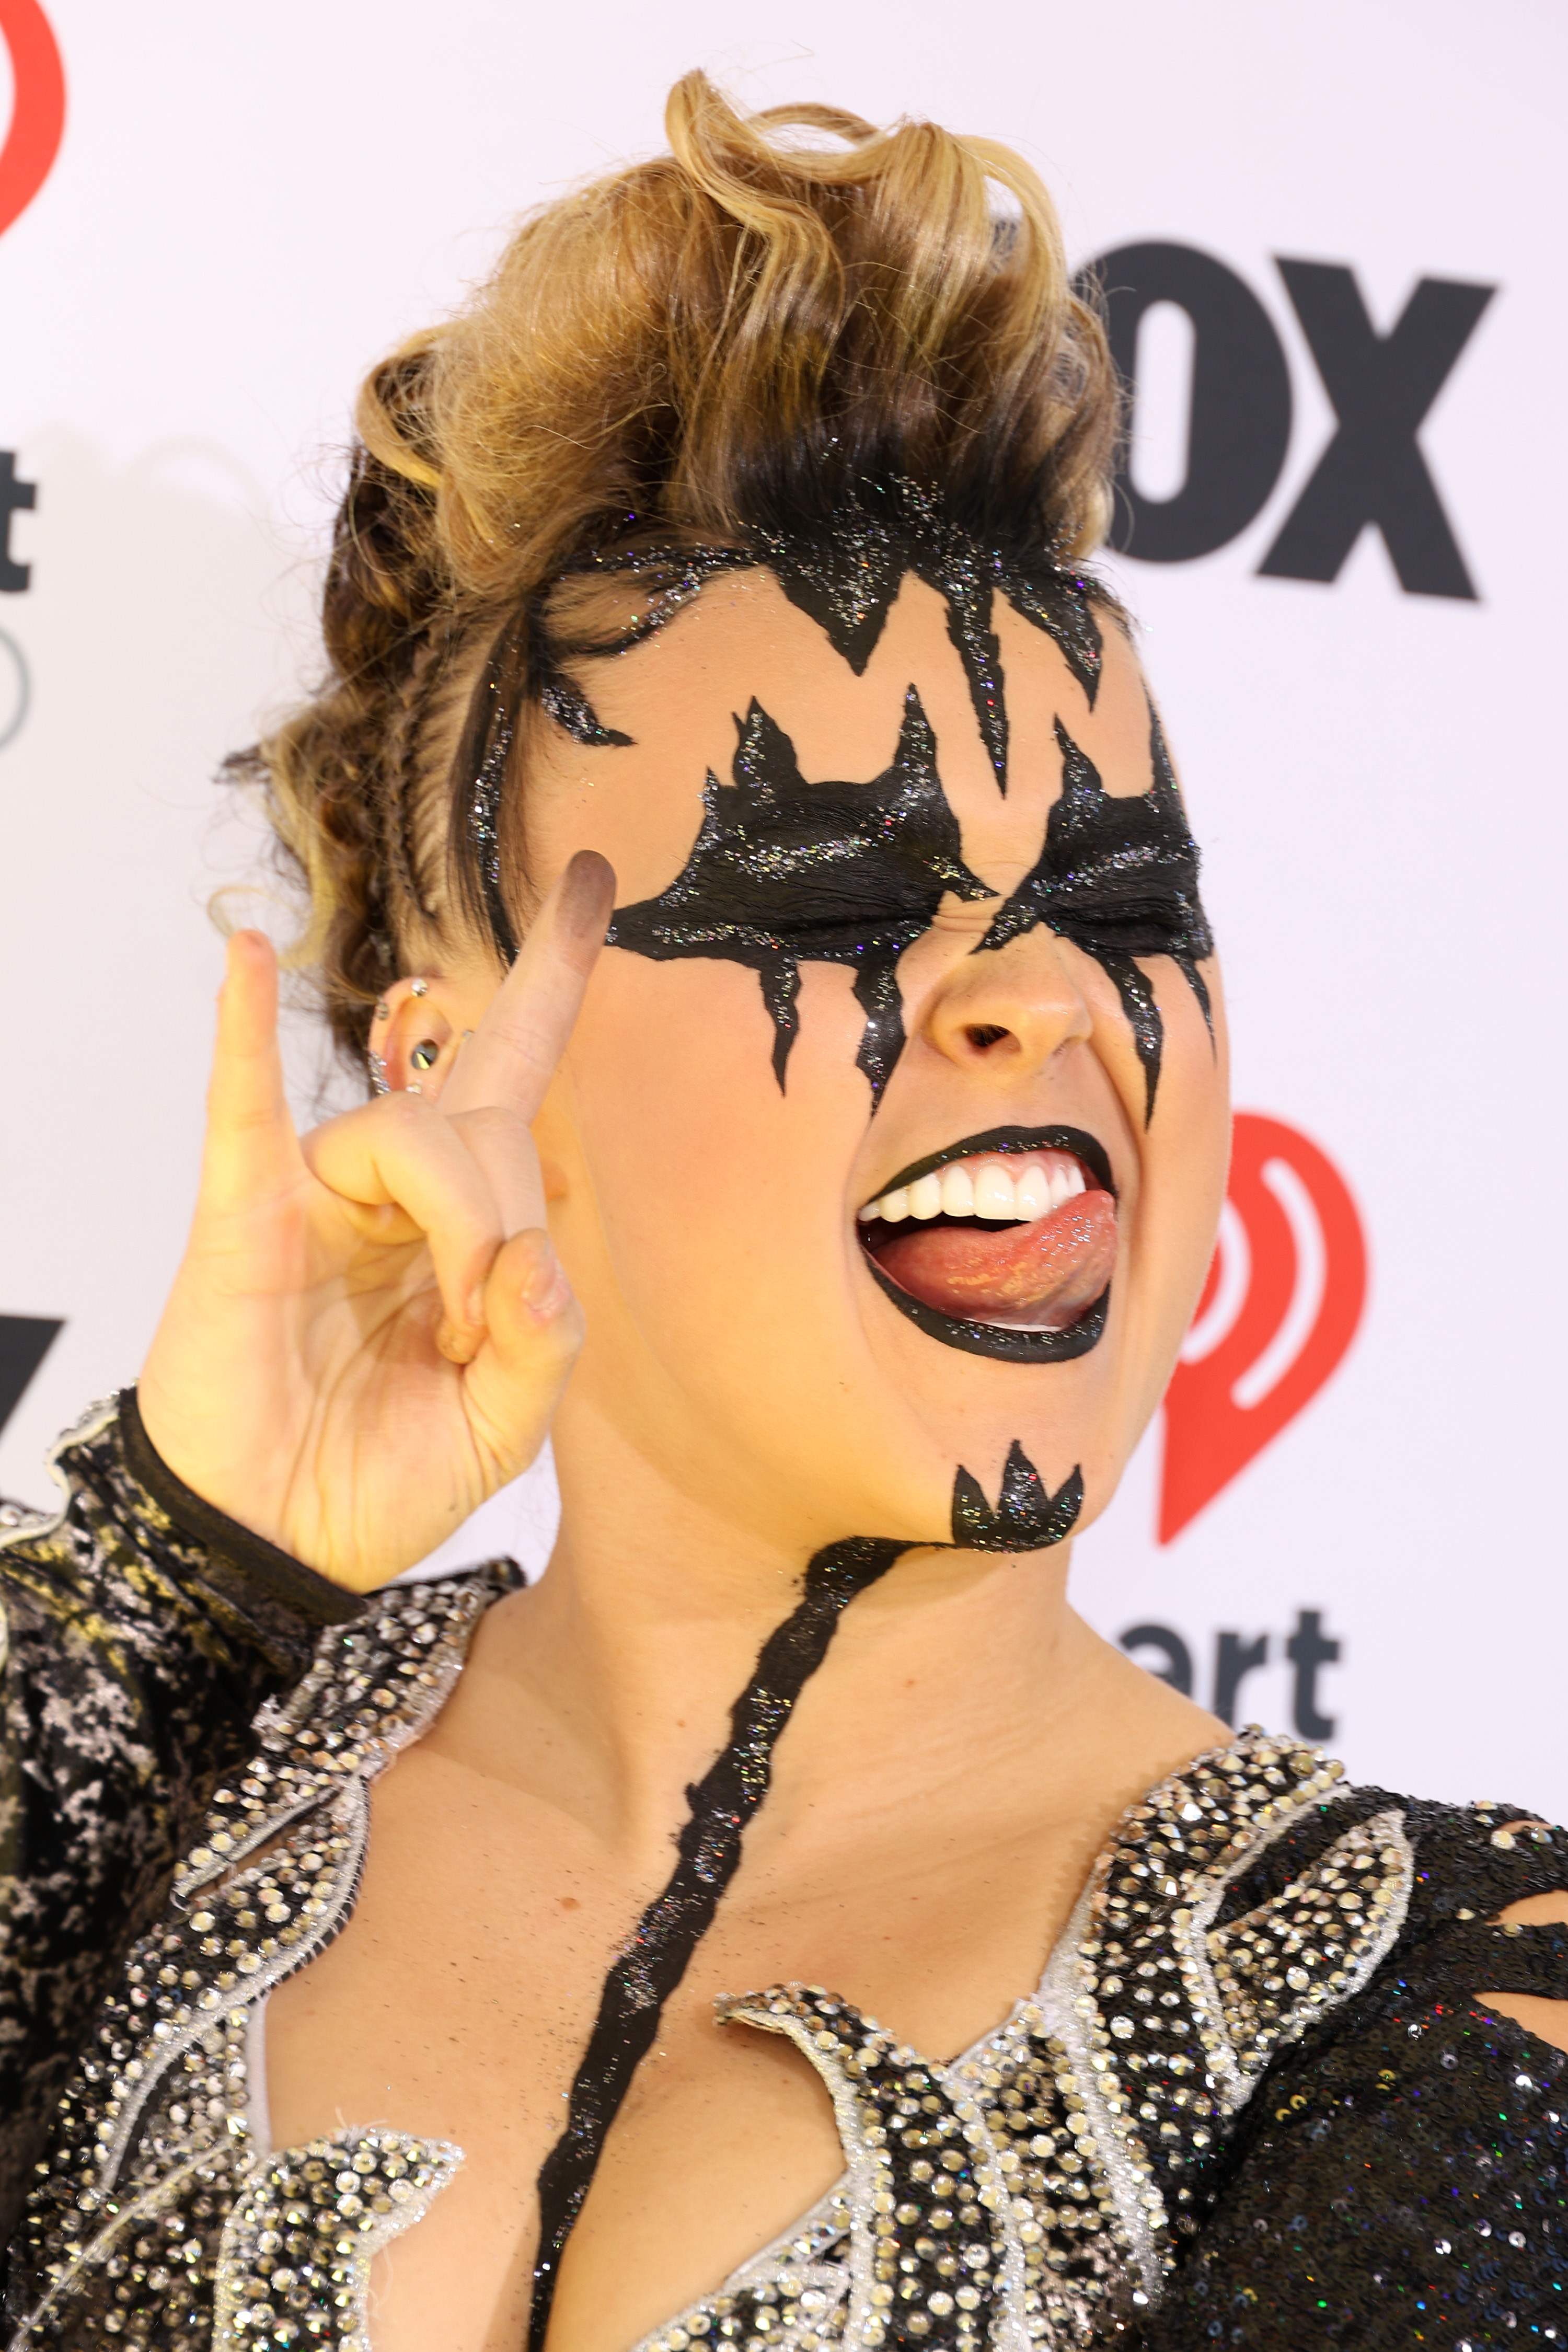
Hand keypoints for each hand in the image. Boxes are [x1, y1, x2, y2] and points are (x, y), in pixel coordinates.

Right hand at [137, 853, 615, 1590]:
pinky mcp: (246, 1219)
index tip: (592, 881)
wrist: (271, 1543)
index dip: (555, 976)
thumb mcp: (503, 1430)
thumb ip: (540, 1346)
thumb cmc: (380, 1477)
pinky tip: (251, 958)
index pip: (518, 1067)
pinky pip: (245, 1108)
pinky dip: (245, 1032)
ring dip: (456, 1225)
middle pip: (490, 1118)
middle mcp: (397, 1187)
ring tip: (443, 1330)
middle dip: (512, 1213)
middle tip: (484, 1329)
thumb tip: (534, 1255)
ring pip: (414, 1134)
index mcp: (467, 1220)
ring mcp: (319, 1194)